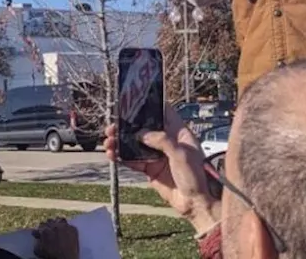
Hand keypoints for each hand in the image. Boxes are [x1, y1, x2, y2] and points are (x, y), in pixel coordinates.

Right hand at [33, 217, 78, 258]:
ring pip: (58, 219)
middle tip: (47, 231)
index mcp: (44, 230)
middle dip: (46, 226)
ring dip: (56, 223)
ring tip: (56, 228)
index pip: (39, 227)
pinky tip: (65, 231)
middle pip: (48, 222)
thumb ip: (37, 241)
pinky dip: (66, 227)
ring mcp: (65, 226)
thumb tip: (37, 236)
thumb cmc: (51, 256)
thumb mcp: (39, 250)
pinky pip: (68, 224)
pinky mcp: (73, 229)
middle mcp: (54, 225)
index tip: (38, 234)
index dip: (38, 231)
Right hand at [103, 108, 219, 233]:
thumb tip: (142, 134)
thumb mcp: (181, 154)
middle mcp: (167, 142)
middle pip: (143, 128)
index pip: (163, 113)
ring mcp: (157, 155)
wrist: (195, 203)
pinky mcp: (150, 169)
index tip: (133, 102)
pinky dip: (121, 157)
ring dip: (120, 142)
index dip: (149, 106)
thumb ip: (162, 141)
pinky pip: (133, 160)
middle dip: (127, 126)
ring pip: (135, 144)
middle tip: (112, 126)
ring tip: (108, 142)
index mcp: (178, 133)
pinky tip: (112, 154)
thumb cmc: (196, 176)